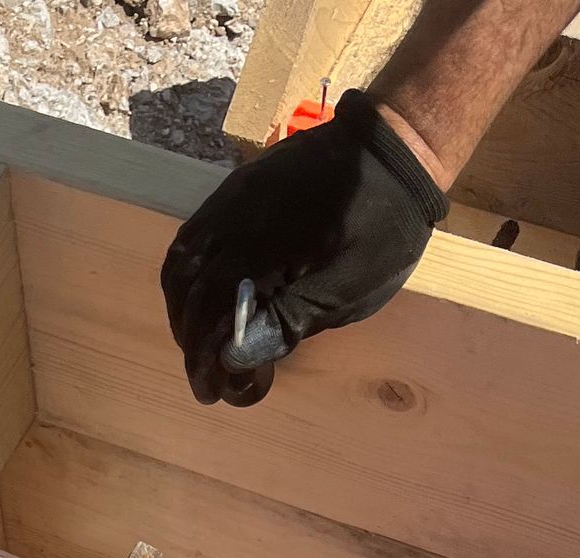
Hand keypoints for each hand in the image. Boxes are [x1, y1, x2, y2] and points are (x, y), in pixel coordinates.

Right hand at [160, 92, 448, 408]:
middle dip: (190, 336)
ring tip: (203, 340)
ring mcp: (232, 196)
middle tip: (207, 372)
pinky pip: (196, 233)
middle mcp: (232, 214)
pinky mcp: (239, 187)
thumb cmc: (384, 223)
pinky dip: (193, 274)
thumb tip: (234, 356)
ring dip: (184, 305)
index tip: (212, 391)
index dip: (201, 354)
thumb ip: (287, 321)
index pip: (206, 305)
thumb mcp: (348, 287)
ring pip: (182, 257)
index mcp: (258, 241)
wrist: (397, 145)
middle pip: (183, 283)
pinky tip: (211, 297)